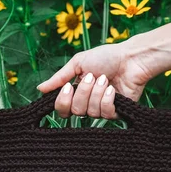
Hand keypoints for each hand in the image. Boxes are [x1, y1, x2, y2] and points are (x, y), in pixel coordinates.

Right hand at [36, 39, 153, 118]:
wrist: (131, 58)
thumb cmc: (106, 57)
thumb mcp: (78, 63)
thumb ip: (59, 78)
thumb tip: (40, 89)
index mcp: (75, 92)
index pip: (61, 109)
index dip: (63, 101)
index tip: (69, 86)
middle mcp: (86, 103)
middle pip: (75, 111)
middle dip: (83, 92)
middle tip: (93, 77)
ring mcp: (100, 109)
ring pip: (90, 112)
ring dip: (97, 92)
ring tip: (105, 79)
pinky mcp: (115, 112)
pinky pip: (105, 114)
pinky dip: (107, 98)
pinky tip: (113, 88)